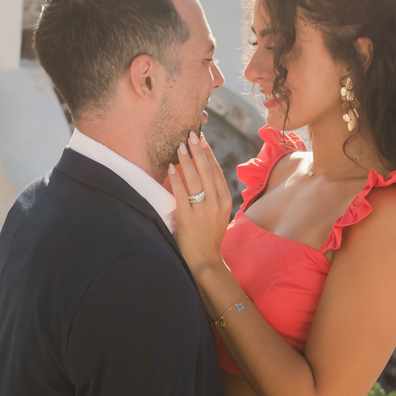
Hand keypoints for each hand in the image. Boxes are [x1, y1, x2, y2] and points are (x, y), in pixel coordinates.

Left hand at [164, 130, 233, 274]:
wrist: (206, 260)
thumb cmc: (209, 236)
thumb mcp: (218, 213)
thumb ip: (213, 195)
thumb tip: (202, 174)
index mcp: (225, 200)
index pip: (216, 171)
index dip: (208, 154)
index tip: (202, 140)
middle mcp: (217, 202)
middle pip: (207, 170)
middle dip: (198, 150)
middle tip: (190, 135)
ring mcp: (204, 210)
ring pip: (195, 179)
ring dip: (186, 160)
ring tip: (179, 146)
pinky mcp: (190, 218)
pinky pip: (181, 194)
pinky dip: (175, 179)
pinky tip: (170, 168)